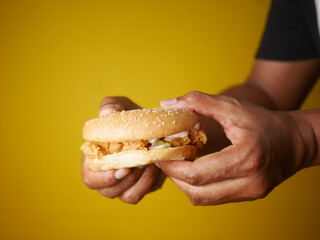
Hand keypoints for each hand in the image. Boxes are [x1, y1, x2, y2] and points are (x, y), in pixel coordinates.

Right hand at [81, 96, 166, 203]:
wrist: (150, 125)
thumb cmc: (127, 116)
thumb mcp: (119, 106)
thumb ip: (110, 106)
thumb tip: (106, 112)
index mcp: (95, 159)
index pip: (90, 178)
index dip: (103, 177)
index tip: (122, 168)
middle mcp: (107, 176)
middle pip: (109, 191)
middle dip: (126, 178)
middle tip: (140, 163)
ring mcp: (123, 184)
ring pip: (127, 195)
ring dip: (139, 180)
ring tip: (149, 162)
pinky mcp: (140, 187)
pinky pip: (142, 193)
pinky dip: (149, 182)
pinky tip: (155, 167)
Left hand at [157, 91, 307, 204]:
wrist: (295, 141)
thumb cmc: (264, 122)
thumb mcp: (233, 106)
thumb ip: (199, 102)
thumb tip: (167, 103)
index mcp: (245, 159)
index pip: (197, 174)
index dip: (172, 167)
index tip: (160, 155)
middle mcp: (249, 182)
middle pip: (196, 192)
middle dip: (174, 177)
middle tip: (165, 160)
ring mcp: (250, 193)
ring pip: (203, 198)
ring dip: (184, 183)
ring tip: (178, 164)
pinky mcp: (249, 196)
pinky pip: (214, 197)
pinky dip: (198, 186)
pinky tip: (195, 169)